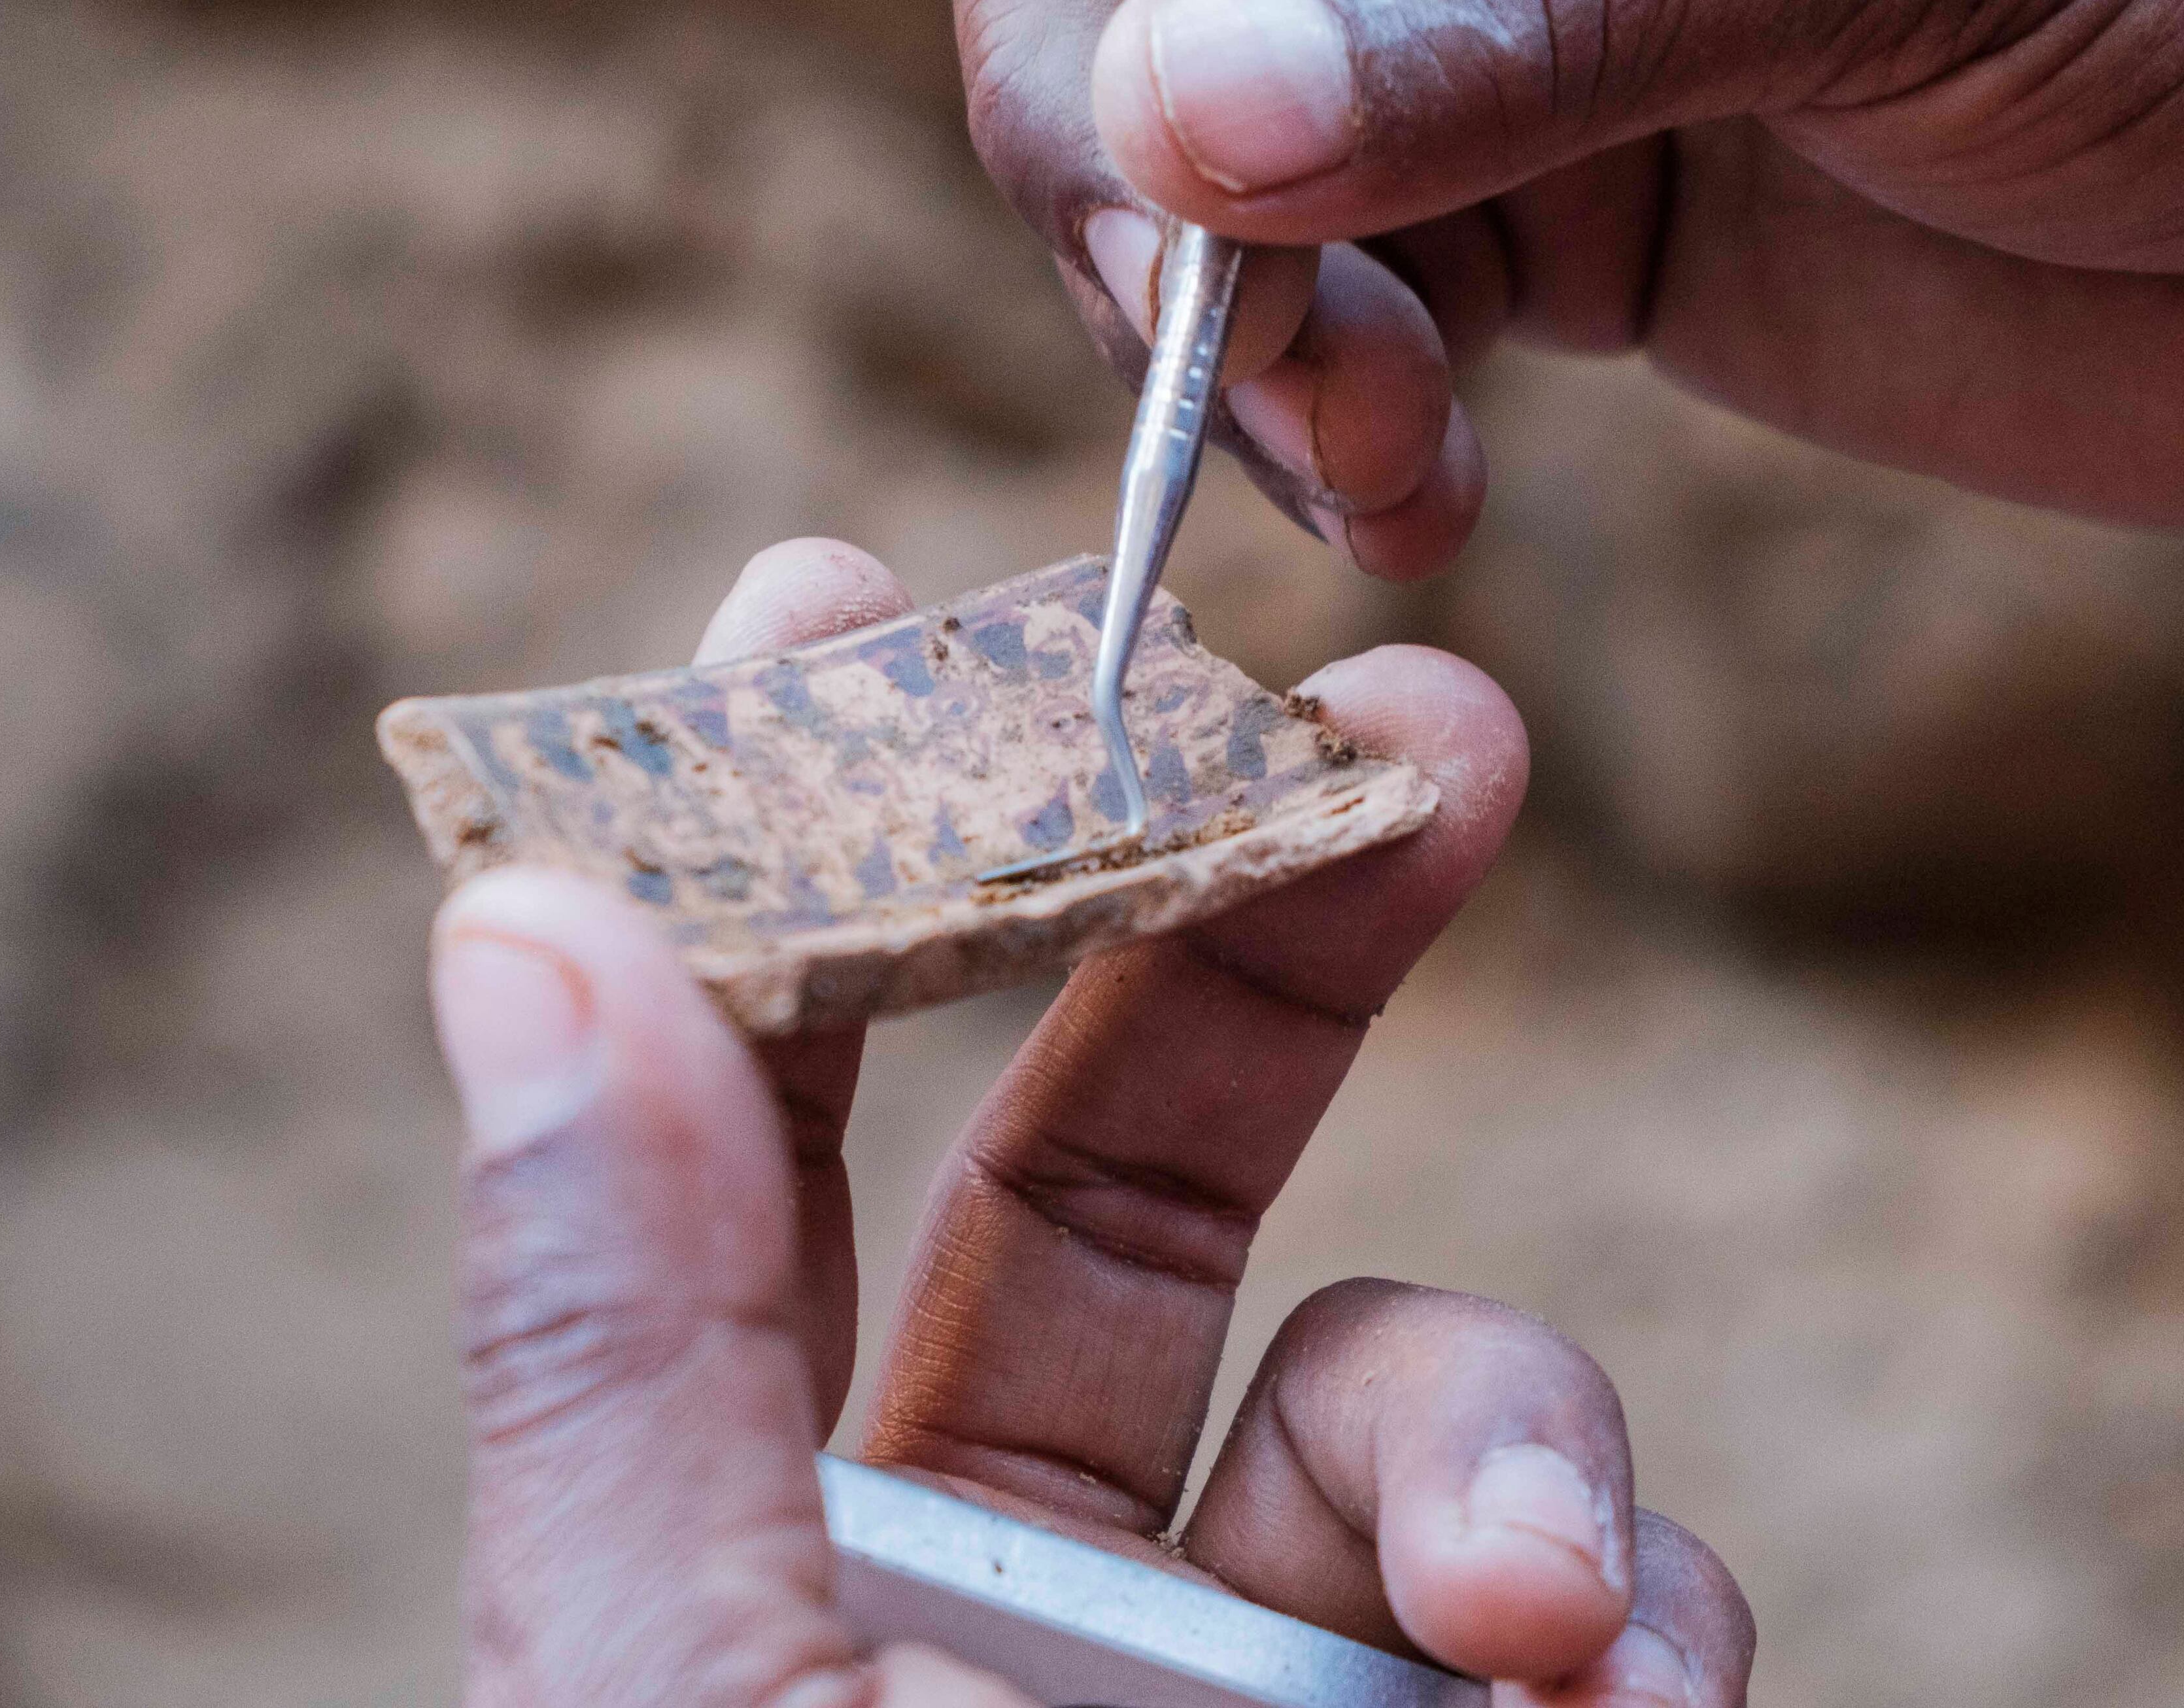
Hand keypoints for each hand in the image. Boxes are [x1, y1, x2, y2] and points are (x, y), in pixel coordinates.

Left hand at [430, 537, 1752, 1704]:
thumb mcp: (675, 1690)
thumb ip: (621, 1347)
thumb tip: (532, 924)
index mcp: (751, 1534)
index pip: (771, 1131)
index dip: (814, 854)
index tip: (844, 587)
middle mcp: (998, 1581)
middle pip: (1141, 1161)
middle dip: (1281, 925)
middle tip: (1427, 717)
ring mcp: (1245, 1664)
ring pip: (1419, 1377)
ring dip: (1516, 1437)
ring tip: (1527, 1621)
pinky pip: (1603, 1588)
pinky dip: (1652, 1608)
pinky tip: (1609, 1707)